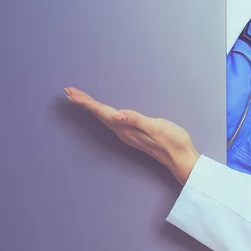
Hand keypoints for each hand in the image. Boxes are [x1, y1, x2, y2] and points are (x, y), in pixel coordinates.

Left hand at [64, 87, 199, 185]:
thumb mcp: (157, 127)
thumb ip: (137, 120)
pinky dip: (102, 112)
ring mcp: (128, 134)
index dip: (87, 103)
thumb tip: (116, 114)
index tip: (72, 94)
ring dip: (91, 107)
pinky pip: (111, 120)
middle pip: (99, 115)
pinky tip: (102, 111)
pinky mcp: (133, 133)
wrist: (182, 158)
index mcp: (126, 128)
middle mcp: (123, 132)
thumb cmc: (173, 141)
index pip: (102, 112)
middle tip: (69, 92)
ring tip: (79, 99)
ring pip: (103, 118)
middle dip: (84, 103)